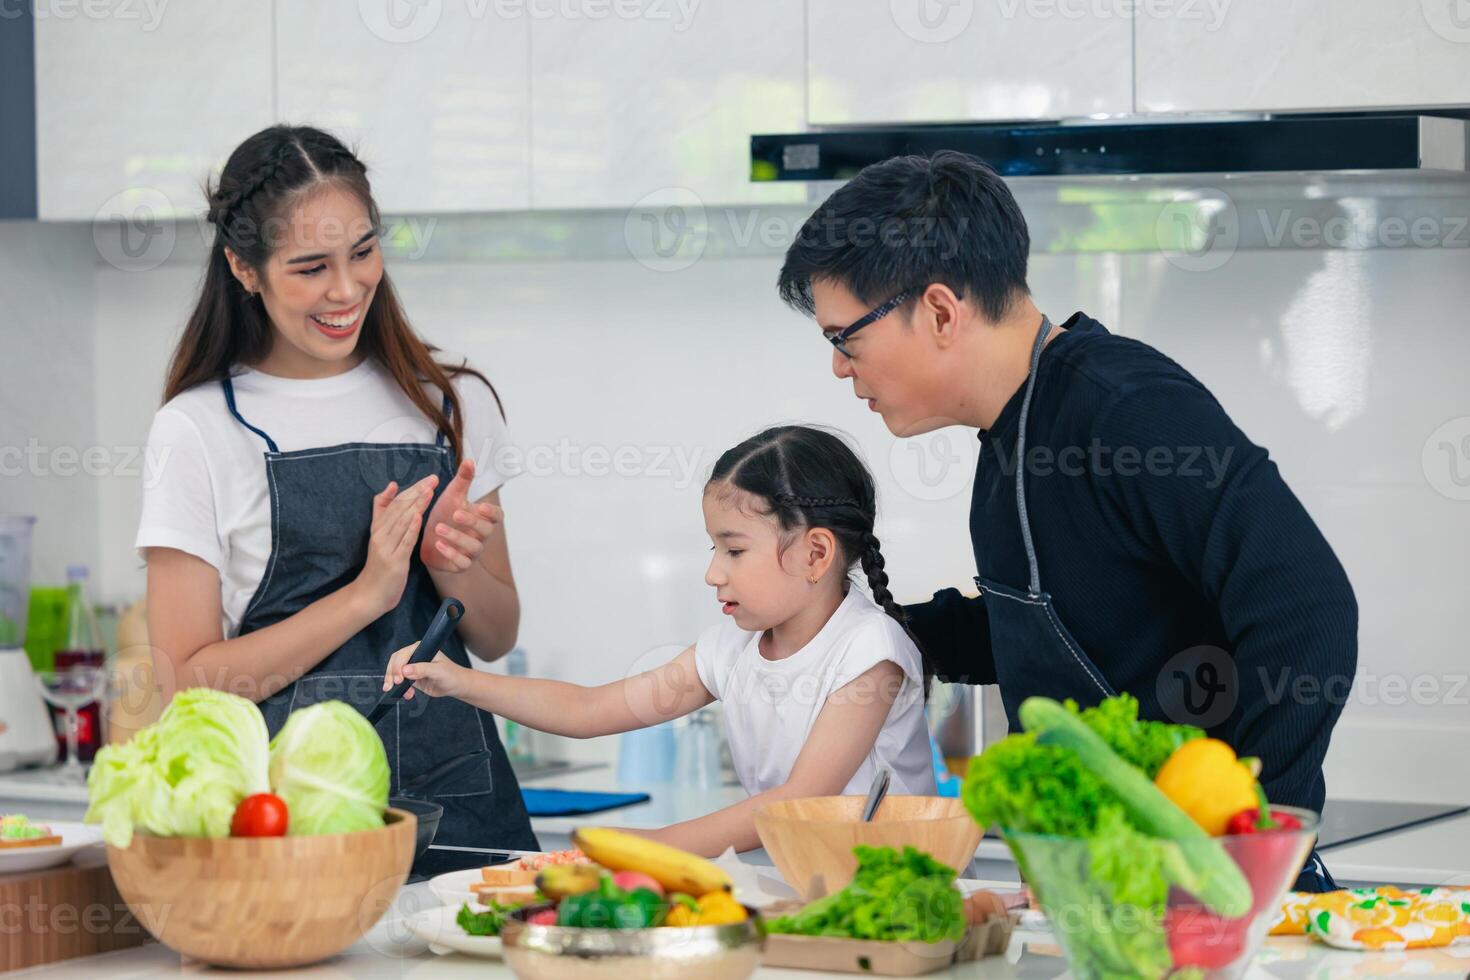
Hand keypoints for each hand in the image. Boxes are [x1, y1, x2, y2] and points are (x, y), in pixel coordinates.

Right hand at [352, 474, 437, 617]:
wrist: (370, 594)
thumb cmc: (380, 564)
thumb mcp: (380, 535)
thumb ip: (383, 511)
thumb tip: (391, 485)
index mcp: (378, 527)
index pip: (396, 502)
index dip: (413, 489)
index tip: (429, 478)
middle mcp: (380, 534)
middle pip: (400, 508)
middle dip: (417, 492)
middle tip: (434, 479)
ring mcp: (386, 548)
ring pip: (402, 522)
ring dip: (416, 506)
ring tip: (429, 492)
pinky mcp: (394, 561)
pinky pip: (404, 543)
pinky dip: (411, 529)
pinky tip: (420, 517)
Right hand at [383, 647, 467, 699]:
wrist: (455, 685)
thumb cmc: (451, 674)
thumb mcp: (438, 671)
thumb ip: (422, 669)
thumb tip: (405, 670)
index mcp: (420, 648)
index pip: (403, 654)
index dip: (398, 666)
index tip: (399, 678)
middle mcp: (414, 656)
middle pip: (395, 662)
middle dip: (392, 674)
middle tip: (394, 685)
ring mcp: (412, 667)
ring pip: (395, 673)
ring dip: (393, 683)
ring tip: (399, 692)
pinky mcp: (411, 677)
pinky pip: (400, 683)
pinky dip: (400, 689)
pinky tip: (408, 694)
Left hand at [420, 458, 501, 572]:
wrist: (429, 540)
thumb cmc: (444, 515)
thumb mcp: (452, 496)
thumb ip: (463, 480)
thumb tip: (469, 459)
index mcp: (483, 518)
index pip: (497, 516)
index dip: (491, 512)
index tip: (480, 506)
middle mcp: (481, 535)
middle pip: (486, 530)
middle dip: (472, 522)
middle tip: (456, 514)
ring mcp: (472, 551)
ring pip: (473, 547)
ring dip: (457, 537)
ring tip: (439, 528)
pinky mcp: (461, 564)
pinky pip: (462, 562)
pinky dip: (451, 554)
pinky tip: (439, 544)